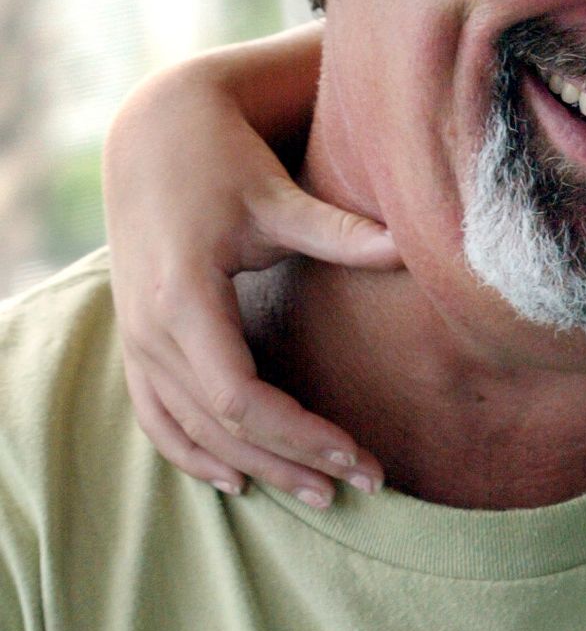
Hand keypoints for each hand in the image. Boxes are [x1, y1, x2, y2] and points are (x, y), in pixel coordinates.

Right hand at [103, 45, 398, 502]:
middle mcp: (150, 330)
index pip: (239, 398)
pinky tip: (238, 482)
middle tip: (362, 485)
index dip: (298, 435)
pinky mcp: (135, 343)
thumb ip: (338, 230)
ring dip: (253, 469)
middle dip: (292, 463)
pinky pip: (156, 419)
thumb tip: (406, 245)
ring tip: (319, 494)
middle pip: (222, 428)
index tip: (357, 453)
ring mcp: (136, 341)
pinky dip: (193, 455)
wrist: (151, 136)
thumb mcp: (277, 195)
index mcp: (183, 299)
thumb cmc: (221, 161)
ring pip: (191, 433)